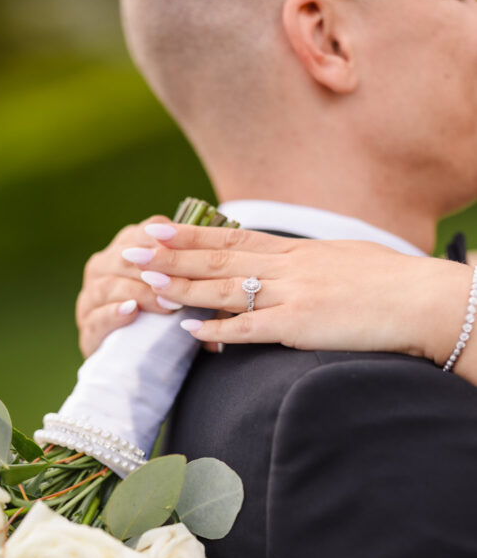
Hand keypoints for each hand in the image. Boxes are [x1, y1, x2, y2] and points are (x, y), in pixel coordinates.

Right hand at [76, 216, 186, 357]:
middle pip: (123, 257)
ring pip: (109, 285)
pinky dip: (114, 313)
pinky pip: (97, 317)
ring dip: (140, 292)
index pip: (142, 234)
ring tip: (164, 303)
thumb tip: (225, 280)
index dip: (165, 242)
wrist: (132, 360)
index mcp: (124, 248)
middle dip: (153, 269)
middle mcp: (102, 267)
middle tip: (180, 284)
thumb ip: (198, 284)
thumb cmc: (163, 317)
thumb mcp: (182, 294)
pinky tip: (131, 312)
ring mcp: (90, 297)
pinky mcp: (87, 328)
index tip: (188, 252)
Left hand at [113, 221, 473, 365]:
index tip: (158, 227)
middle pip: (219, 258)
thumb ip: (308, 264)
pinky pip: (250, 328)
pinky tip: (187, 330)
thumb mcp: (343, 260)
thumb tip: (287, 265)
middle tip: (132, 247)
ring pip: (226, 289)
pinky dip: (216, 329)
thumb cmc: (391, 284)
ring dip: (183, 286)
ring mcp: (293, 295)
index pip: (233, 238)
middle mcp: (289, 267)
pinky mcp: (301, 326)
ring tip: (146, 282)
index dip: (192, 233)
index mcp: (297, 251)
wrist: (424, 300)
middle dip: (173, 254)